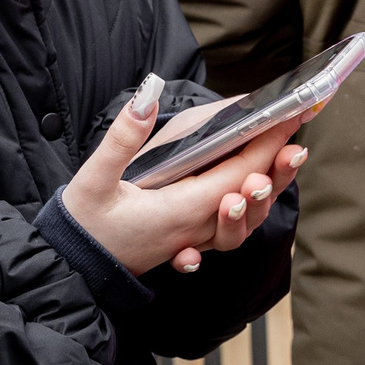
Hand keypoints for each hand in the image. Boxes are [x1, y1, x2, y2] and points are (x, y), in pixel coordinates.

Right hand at [63, 74, 305, 275]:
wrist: (67, 269)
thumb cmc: (81, 226)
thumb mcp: (94, 178)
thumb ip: (122, 138)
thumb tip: (147, 95)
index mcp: (179, 212)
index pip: (235, 174)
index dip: (265, 144)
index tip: (288, 116)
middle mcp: (192, 229)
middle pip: (249, 200)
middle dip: (277, 168)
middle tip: (297, 140)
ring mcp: (190, 240)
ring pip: (242, 221)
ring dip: (265, 193)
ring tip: (283, 163)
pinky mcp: (182, 243)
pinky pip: (223, 233)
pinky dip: (242, 217)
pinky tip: (248, 201)